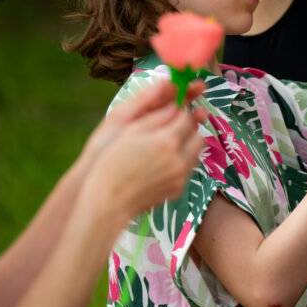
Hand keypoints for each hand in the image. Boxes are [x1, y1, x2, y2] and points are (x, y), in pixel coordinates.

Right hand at [83, 80, 206, 223]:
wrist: (108, 201)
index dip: (179, 113)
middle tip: (174, 129)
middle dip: (188, 129)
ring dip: (187, 145)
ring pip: (196, 153)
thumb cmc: (112, 163)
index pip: (186, 118)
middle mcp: (178, 159)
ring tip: (168, 146)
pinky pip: (188, 170)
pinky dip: (181, 163)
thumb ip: (157, 116)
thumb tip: (175, 105)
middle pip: (198, 135)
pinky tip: (163, 164)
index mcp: (166, 141)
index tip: (172, 113)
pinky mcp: (179, 190)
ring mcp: (180, 176)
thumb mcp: (130, 132)